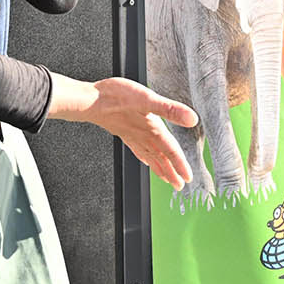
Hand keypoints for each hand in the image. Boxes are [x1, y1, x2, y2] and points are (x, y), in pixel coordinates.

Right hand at [47, 74, 196, 188]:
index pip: (171, 152)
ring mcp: (133, 136)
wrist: (91, 101)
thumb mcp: (147, 98)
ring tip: (167, 179)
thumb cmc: (116, 97)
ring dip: (160, 169)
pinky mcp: (124, 132)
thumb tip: (192, 119)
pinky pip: (138, 150)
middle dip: (171, 173)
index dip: (181, 165)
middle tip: (180, 186)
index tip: (188, 179)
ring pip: (150, 157)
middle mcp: (143, 136)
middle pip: (161, 159)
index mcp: (152, 130)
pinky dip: (144, 158)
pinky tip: (146, 160)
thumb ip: (170, 110)